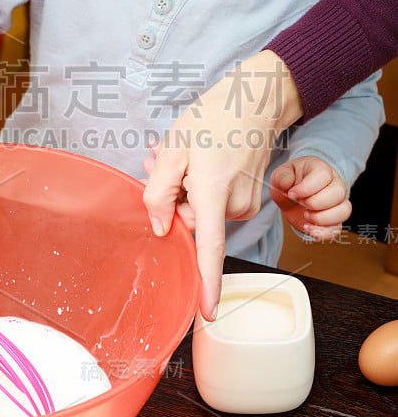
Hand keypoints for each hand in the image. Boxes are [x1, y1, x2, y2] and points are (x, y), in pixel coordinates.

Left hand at [142, 50, 302, 321]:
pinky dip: (202, 187)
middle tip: (160, 160)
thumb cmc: (213, 120)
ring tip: (182, 156)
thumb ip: (159, 192)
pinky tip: (199, 161)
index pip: (210, 249)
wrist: (256, 103)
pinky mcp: (250, 197)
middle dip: (172, 198)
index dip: (207, 284)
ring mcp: (246, 202)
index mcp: (213, 193)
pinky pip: (217, 203)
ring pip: (203, 210)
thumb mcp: (174, 148)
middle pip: (192, 221)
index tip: (207, 314)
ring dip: (185, 189)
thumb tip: (161, 229)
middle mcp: (234, 205)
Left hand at [270, 155, 350, 239]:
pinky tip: (308, 229)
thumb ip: (281, 177)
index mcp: (320, 169)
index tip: (292, 194)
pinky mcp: (335, 220)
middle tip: (300, 204)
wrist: (291, 198)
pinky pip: (338, 228)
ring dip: (322, 218)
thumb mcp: (280, 176)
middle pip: (339, 192)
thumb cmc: (288, 183)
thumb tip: (286, 182)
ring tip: (305, 216)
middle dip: (316, 202)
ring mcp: (338, 202)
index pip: (324, 175)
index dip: (307, 187)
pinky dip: (323, 232)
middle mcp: (335, 184)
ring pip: (344, 211)